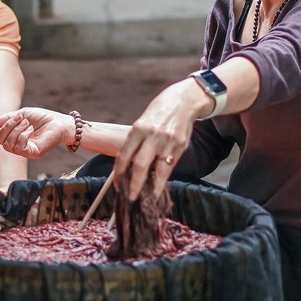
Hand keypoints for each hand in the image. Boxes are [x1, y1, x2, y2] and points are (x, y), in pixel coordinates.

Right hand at [0, 107, 70, 158]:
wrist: (61, 123)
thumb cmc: (42, 119)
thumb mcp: (21, 115)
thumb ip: (6, 118)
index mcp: (12, 137)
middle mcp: (16, 146)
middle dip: (7, 126)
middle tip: (20, 117)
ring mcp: (24, 152)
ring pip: (8, 145)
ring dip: (15, 130)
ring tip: (27, 123)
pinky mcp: (33, 153)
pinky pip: (19, 147)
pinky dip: (23, 136)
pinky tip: (31, 129)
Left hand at [113, 80, 197, 200]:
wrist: (183, 101)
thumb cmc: (158, 114)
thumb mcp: (142, 124)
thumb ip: (136, 143)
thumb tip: (127, 167)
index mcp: (138, 129)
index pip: (124, 155)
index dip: (119, 173)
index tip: (118, 186)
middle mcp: (152, 135)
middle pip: (140, 165)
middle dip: (134, 185)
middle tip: (130, 198)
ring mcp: (168, 141)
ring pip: (158, 170)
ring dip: (152, 187)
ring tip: (147, 199)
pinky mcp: (181, 145)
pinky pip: (170, 167)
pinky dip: (164, 179)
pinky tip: (159, 187)